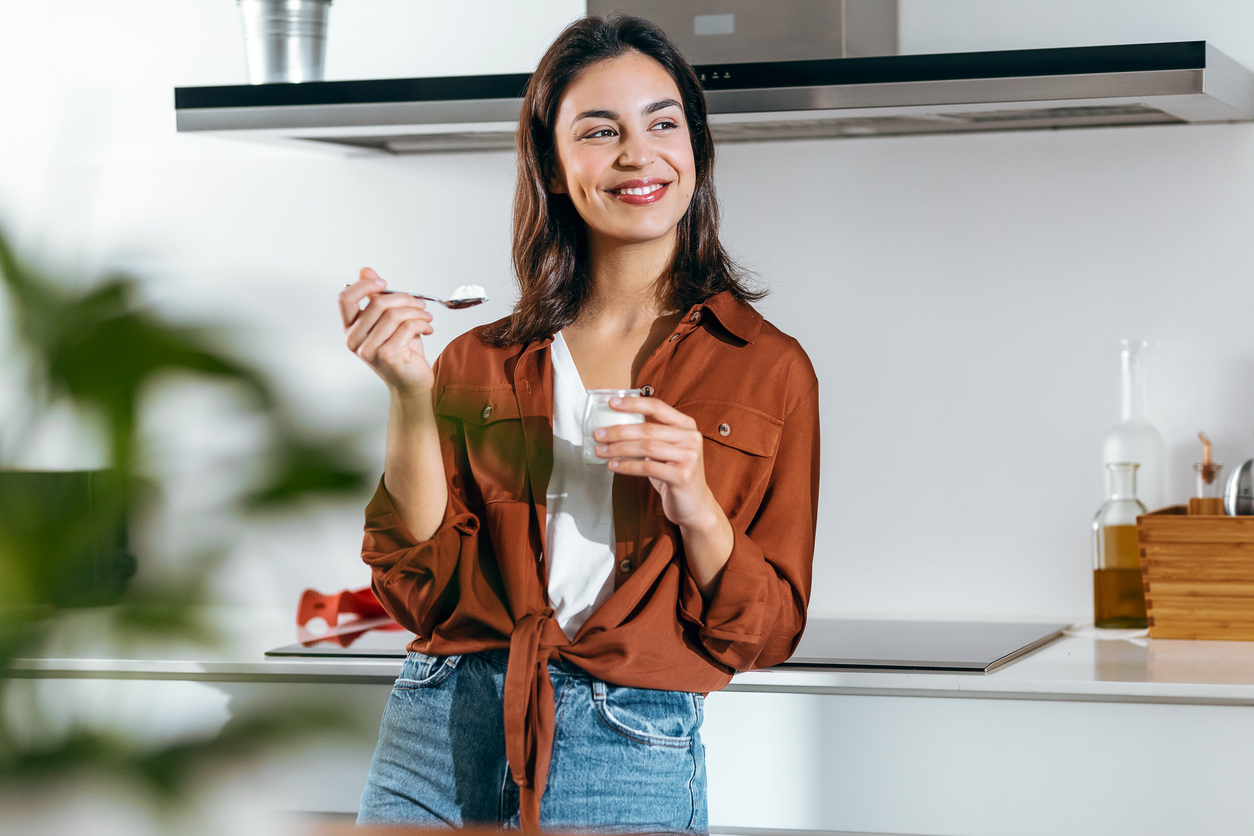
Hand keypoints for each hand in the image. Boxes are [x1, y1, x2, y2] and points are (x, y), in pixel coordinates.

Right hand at [339, 267, 434, 397]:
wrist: (412, 382)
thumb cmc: (401, 352)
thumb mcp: (387, 321)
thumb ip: (375, 297)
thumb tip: (365, 271)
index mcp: (350, 329)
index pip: (345, 299)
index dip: (364, 285)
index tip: (383, 283)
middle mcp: (354, 340)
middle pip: (377, 303)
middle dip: (404, 298)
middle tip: (419, 303)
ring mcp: (369, 349)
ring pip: (394, 314)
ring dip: (416, 311)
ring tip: (426, 316)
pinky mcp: (387, 355)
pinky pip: (407, 326)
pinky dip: (422, 323)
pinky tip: (427, 328)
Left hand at [594, 397, 721, 531]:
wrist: (695, 504)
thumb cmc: (675, 474)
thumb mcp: (666, 450)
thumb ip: (650, 436)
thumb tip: (614, 427)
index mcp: (687, 425)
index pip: (657, 407)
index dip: (633, 404)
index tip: (612, 403)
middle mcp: (691, 438)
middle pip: (648, 429)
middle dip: (619, 431)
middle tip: (598, 434)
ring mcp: (689, 456)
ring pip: (646, 447)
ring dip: (619, 449)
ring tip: (601, 450)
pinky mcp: (683, 475)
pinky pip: (648, 467)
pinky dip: (627, 466)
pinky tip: (613, 466)